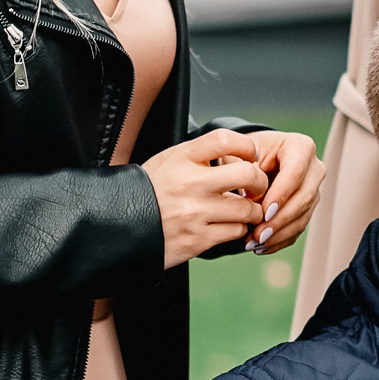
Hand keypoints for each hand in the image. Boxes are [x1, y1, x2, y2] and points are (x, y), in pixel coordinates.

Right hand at [142, 129, 267, 268]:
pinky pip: (236, 232)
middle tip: (256, 188)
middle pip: (249, 175)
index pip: (226, 140)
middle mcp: (190, 183)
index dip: (247, 147)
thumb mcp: (168, 161)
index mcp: (182, 158)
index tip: (251, 157)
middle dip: (260, 183)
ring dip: (251, 211)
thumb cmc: (149, 191)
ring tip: (242, 210)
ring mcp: (195, 213)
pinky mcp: (198, 239)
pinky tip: (227, 226)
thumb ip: (200, 155)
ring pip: (248, 209)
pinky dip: (237, 229)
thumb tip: (239, 154)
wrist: (117, 226)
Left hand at [239, 130, 325, 255]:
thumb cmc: (242, 154)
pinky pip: (298, 227)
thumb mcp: (238, 155)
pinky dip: (279, 240)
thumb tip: (248, 197)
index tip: (263, 212)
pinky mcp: (308, 208)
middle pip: (304, 197)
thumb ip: (242, 171)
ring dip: (279, 233)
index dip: (281, 194)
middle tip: (258, 234)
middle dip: (280, 219)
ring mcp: (313, 189)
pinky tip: (261, 246)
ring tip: (254, 243)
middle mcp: (313, 167)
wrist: (248, 161)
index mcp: (299, 147)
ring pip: (303, 216)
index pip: (296, 172)